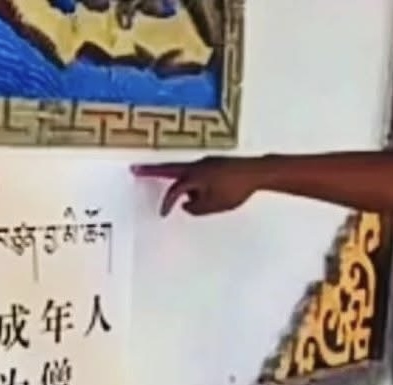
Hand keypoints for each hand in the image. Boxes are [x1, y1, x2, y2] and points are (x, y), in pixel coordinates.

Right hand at [131, 157, 267, 215]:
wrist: (258, 172)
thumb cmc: (236, 188)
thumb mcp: (213, 206)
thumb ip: (195, 207)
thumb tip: (187, 204)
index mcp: (194, 176)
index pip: (173, 191)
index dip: (166, 203)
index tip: (163, 214)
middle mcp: (196, 166)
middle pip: (168, 169)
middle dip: (150, 170)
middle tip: (134, 169)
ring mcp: (205, 162)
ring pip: (186, 173)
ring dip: (182, 183)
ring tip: (194, 196)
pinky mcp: (214, 163)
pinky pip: (198, 173)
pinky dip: (195, 182)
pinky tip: (205, 190)